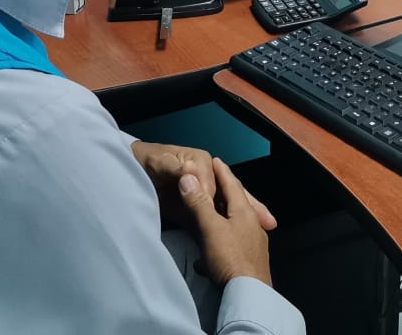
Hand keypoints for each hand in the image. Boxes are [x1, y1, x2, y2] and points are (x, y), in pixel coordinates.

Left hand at [130, 141, 276, 231]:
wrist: (133, 167)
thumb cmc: (145, 162)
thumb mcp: (158, 163)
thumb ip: (174, 168)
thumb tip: (188, 171)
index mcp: (200, 162)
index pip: (215, 184)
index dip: (222, 202)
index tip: (226, 219)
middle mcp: (205, 175)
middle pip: (231, 193)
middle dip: (252, 207)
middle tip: (268, 223)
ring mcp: (202, 192)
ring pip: (227, 206)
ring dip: (246, 218)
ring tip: (263, 229)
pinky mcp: (195, 206)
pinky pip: (215, 216)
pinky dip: (227, 227)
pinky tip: (237, 240)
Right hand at [178, 158, 272, 286]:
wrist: (249, 295)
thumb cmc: (231, 259)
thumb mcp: (211, 228)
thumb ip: (199, 203)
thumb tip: (188, 178)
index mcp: (244, 213)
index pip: (233, 185)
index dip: (222, 172)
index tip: (216, 161)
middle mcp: (252, 226)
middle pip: (237, 203)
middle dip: (225, 193)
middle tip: (215, 183)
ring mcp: (253, 245)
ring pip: (235, 224)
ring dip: (222, 218)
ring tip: (211, 216)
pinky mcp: (249, 262)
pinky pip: (232, 245)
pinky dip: (220, 243)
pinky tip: (208, 257)